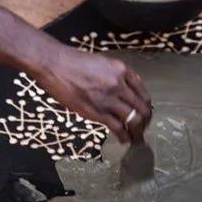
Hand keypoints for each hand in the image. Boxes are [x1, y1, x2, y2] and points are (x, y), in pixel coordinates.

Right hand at [37, 47, 151, 143]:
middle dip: (145, 121)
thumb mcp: (101, 62)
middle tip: (143, 128)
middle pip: (141, 108)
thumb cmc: (74, 62)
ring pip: (133, 119)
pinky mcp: (97, 112)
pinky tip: (123, 139)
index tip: (145, 112)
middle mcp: (119, 84)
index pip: (143, 91)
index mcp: (121, 69)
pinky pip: (117, 127)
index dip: (146, 105)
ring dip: (137, 131)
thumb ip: (115, 75)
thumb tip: (124, 89)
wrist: (55, 65)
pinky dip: (123, 136)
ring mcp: (108, 99)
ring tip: (136, 137)